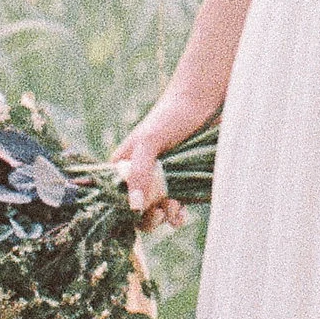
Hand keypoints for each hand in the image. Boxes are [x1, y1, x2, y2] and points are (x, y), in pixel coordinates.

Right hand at [114, 97, 204, 229]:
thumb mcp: (149, 141)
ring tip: (174, 208)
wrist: (204, 101)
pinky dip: (177, 215)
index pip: (115, 196)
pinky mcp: (182, 182)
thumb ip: (139, 172)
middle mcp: (141, 174)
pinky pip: (176, 206)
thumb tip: (134, 207)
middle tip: (158, 213)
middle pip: (136, 208)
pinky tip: (182, 214)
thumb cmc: (170, 116)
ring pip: (157, 210)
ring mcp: (163, 179)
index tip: (137, 214)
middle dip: (147, 217)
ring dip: (164, 216)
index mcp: (125, 164)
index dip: (122, 210)